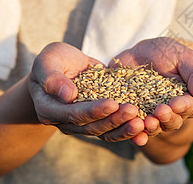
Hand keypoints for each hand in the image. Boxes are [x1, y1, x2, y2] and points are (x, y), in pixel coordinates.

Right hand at [27, 42, 147, 145]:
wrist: (62, 67)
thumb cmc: (53, 61)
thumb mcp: (48, 60)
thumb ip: (52, 77)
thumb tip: (68, 96)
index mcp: (49, 109)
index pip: (73, 114)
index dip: (93, 111)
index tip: (112, 103)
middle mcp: (65, 121)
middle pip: (91, 126)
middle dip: (113, 119)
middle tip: (132, 111)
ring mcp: (82, 123)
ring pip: (104, 131)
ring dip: (123, 128)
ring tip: (142, 121)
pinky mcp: (98, 120)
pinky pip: (113, 129)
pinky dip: (128, 128)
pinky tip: (145, 124)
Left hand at [109, 37, 192, 137]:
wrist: (138, 52)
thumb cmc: (167, 52)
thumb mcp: (184, 57)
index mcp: (187, 98)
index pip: (190, 107)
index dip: (183, 107)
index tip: (175, 103)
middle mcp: (171, 111)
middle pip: (173, 122)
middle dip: (168, 118)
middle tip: (160, 110)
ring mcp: (151, 115)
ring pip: (155, 128)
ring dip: (152, 128)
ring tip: (147, 122)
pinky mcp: (133, 115)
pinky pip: (134, 129)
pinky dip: (134, 134)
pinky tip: (135, 135)